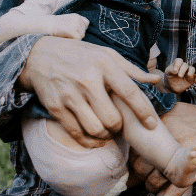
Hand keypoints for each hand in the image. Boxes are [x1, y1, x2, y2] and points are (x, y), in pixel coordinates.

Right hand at [18, 36, 160, 147]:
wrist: (39, 55)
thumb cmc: (80, 55)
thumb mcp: (106, 55)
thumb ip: (131, 70)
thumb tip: (156, 80)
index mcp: (104, 65)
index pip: (129, 92)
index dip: (143, 111)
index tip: (151, 124)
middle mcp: (88, 80)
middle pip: (112, 117)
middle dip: (119, 128)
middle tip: (120, 127)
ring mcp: (70, 95)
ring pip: (95, 128)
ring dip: (105, 136)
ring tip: (108, 132)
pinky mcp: (55, 106)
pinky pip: (75, 132)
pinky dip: (88, 141)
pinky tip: (94, 139)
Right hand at [51, 14, 88, 39]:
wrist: (47, 24)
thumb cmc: (55, 25)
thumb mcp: (67, 21)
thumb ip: (75, 24)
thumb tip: (82, 33)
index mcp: (76, 16)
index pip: (86, 23)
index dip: (82, 28)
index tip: (75, 31)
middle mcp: (77, 19)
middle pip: (83, 31)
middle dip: (77, 34)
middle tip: (67, 34)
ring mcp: (75, 25)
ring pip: (81, 35)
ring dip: (75, 37)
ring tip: (66, 35)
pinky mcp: (72, 30)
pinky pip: (77, 39)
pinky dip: (72, 40)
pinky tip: (65, 37)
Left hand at [163, 58, 195, 92]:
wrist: (171, 87)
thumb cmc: (169, 77)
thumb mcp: (167, 73)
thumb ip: (170, 70)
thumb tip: (176, 71)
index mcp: (177, 64)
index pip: (179, 60)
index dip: (177, 64)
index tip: (175, 71)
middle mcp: (184, 67)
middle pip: (185, 65)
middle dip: (183, 70)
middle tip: (179, 76)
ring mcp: (189, 73)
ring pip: (192, 69)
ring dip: (191, 71)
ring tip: (189, 75)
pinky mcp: (192, 79)